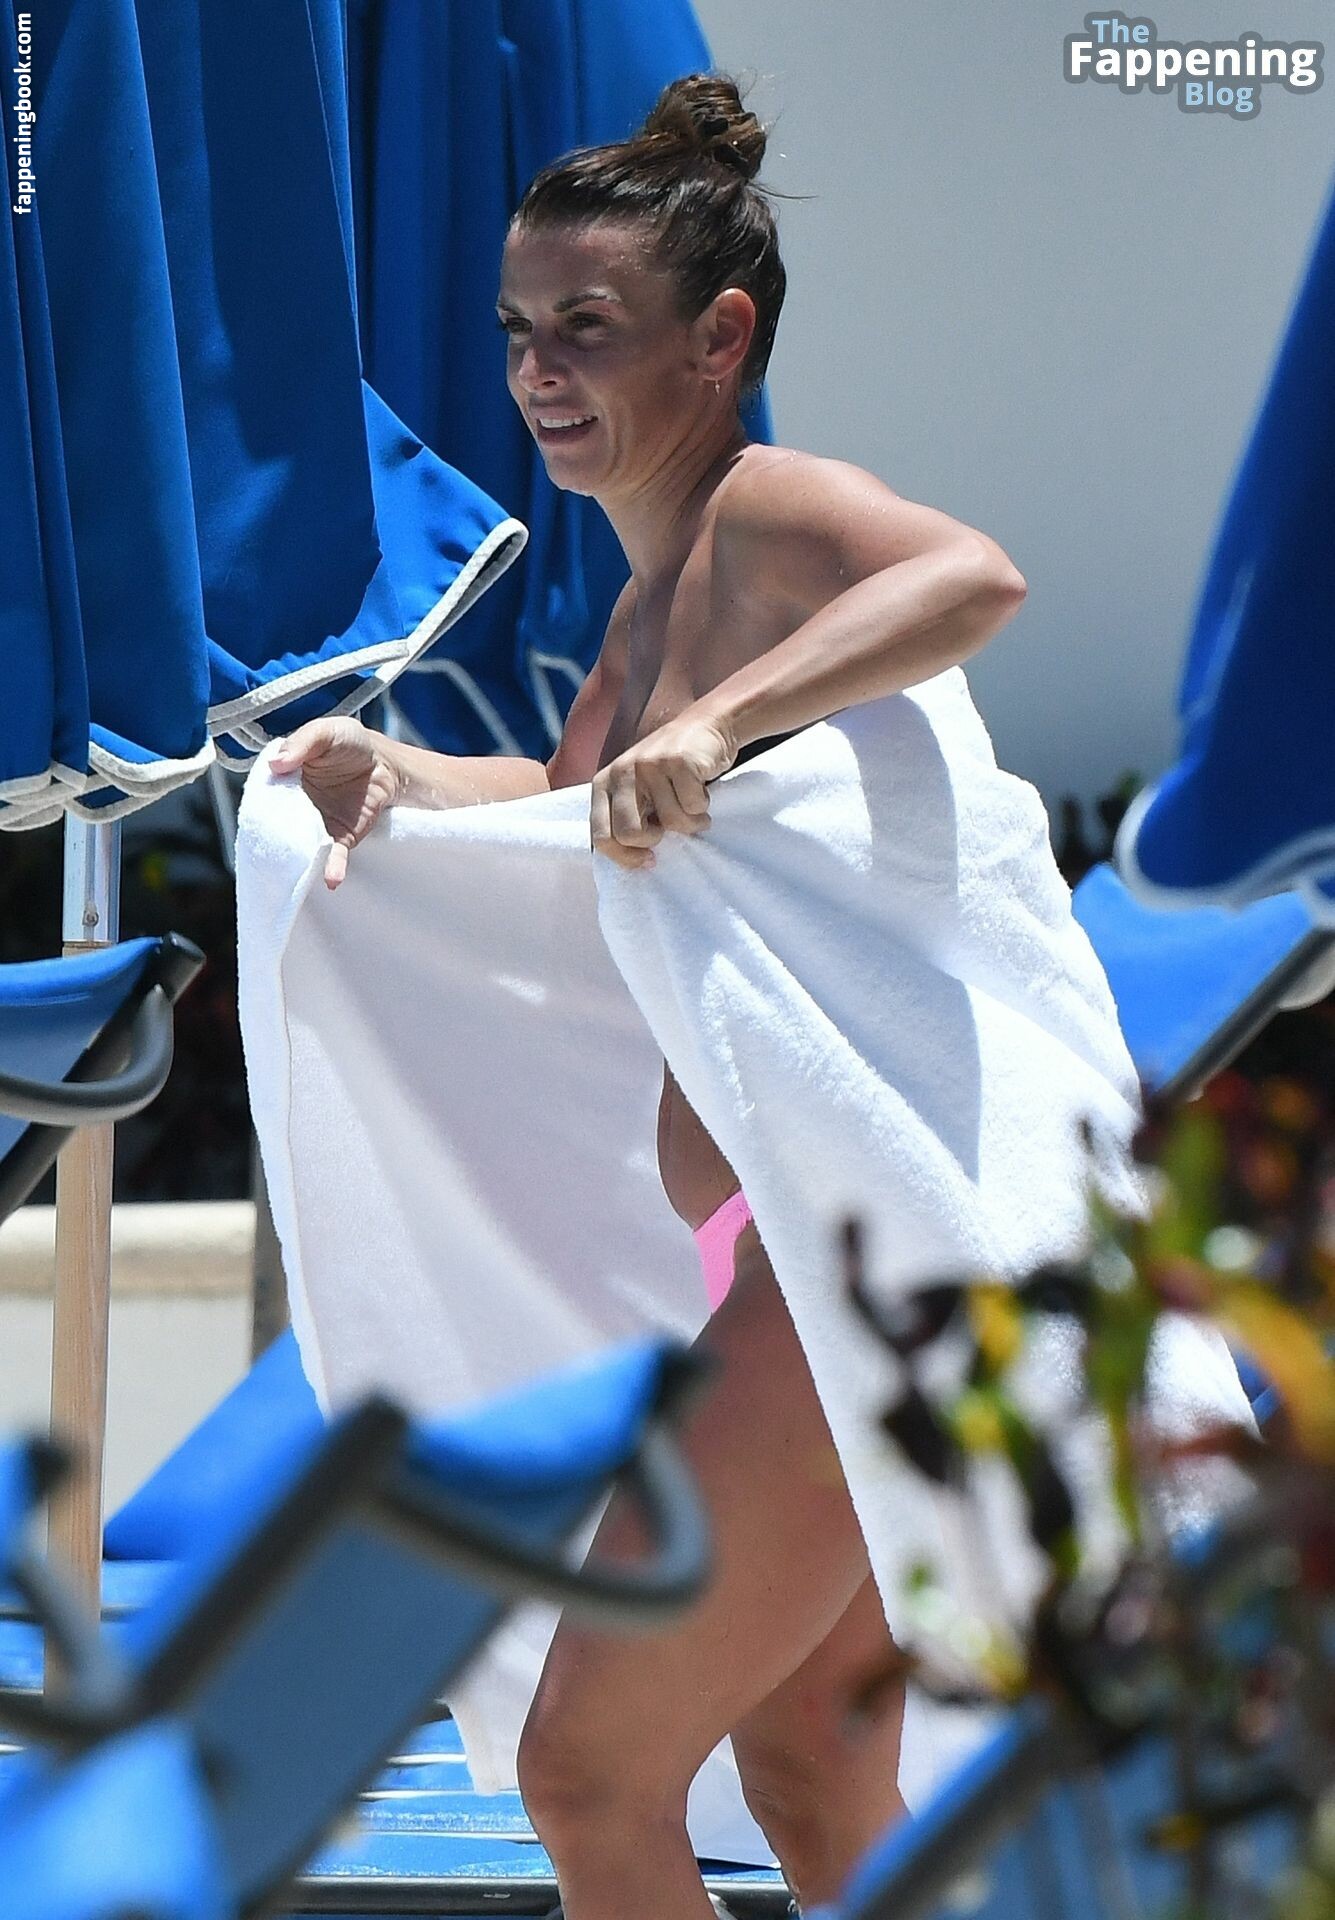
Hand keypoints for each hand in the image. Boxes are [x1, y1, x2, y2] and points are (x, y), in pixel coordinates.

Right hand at [269, 718, 403, 889]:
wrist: (385, 763)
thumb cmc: (349, 742)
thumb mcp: (325, 731)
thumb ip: (302, 743)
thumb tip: (276, 764)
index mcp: (284, 779)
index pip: (265, 794)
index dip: (260, 805)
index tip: (256, 815)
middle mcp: (294, 806)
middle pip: (278, 825)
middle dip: (273, 839)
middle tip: (269, 849)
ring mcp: (316, 825)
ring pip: (301, 846)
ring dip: (299, 860)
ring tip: (296, 871)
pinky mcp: (339, 838)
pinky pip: (333, 857)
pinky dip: (332, 868)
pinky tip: (332, 880)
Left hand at [590, 711, 736, 869]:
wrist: (704, 727)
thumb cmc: (669, 772)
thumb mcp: (637, 792)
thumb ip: (625, 818)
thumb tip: (631, 863)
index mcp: (604, 784)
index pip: (602, 837)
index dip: (626, 857)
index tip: (649, 859)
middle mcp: (622, 772)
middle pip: (630, 834)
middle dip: (655, 840)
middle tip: (667, 827)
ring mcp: (649, 764)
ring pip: (672, 823)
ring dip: (690, 822)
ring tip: (691, 803)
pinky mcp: (679, 760)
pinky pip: (695, 807)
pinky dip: (704, 805)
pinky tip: (701, 789)